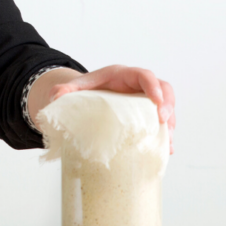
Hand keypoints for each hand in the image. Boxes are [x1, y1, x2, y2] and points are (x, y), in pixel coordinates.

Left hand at [47, 65, 175, 152]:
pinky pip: (162, 124)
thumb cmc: (87, 89)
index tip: (156, 102)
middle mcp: (139, 87)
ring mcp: (146, 101)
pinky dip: (164, 136)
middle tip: (163, 122)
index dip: (154, 87)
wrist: (89, 97)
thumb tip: (55, 96)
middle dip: (168, 105)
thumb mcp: (76, 87)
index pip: (145, 75)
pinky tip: (164, 150)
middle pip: (164, 89)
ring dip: (169, 124)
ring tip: (166, 141)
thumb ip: (65, 90)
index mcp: (124, 75)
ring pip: (167, 108)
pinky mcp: (147, 116)